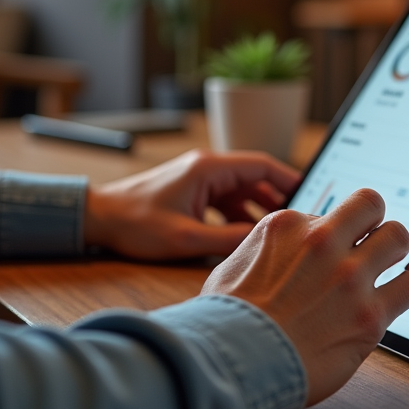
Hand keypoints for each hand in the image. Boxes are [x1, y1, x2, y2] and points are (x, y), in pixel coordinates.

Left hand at [84, 149, 299, 259]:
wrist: (97, 220)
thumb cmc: (134, 225)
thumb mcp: (186, 238)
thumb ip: (228, 239)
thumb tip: (265, 242)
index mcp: (208, 169)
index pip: (262, 166)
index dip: (290, 180)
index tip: (311, 197)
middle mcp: (206, 168)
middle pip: (254, 179)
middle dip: (277, 201)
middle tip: (298, 224)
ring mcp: (197, 179)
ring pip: (240, 192)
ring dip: (256, 212)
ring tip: (275, 237)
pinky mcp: (189, 192)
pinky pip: (224, 201)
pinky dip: (237, 217)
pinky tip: (244, 239)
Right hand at [201, 188, 408, 406]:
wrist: (236, 363)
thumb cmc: (228, 321)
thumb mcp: (233, 264)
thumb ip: (266, 249)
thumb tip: (282, 251)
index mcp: (288, 226)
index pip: (329, 212)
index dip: (334, 230)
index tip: (338, 243)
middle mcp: (323, 243)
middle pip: (370, 206)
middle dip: (373, 221)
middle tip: (372, 239)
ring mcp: (350, 277)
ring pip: (398, 237)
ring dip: (395, 247)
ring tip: (395, 258)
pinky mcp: (370, 315)